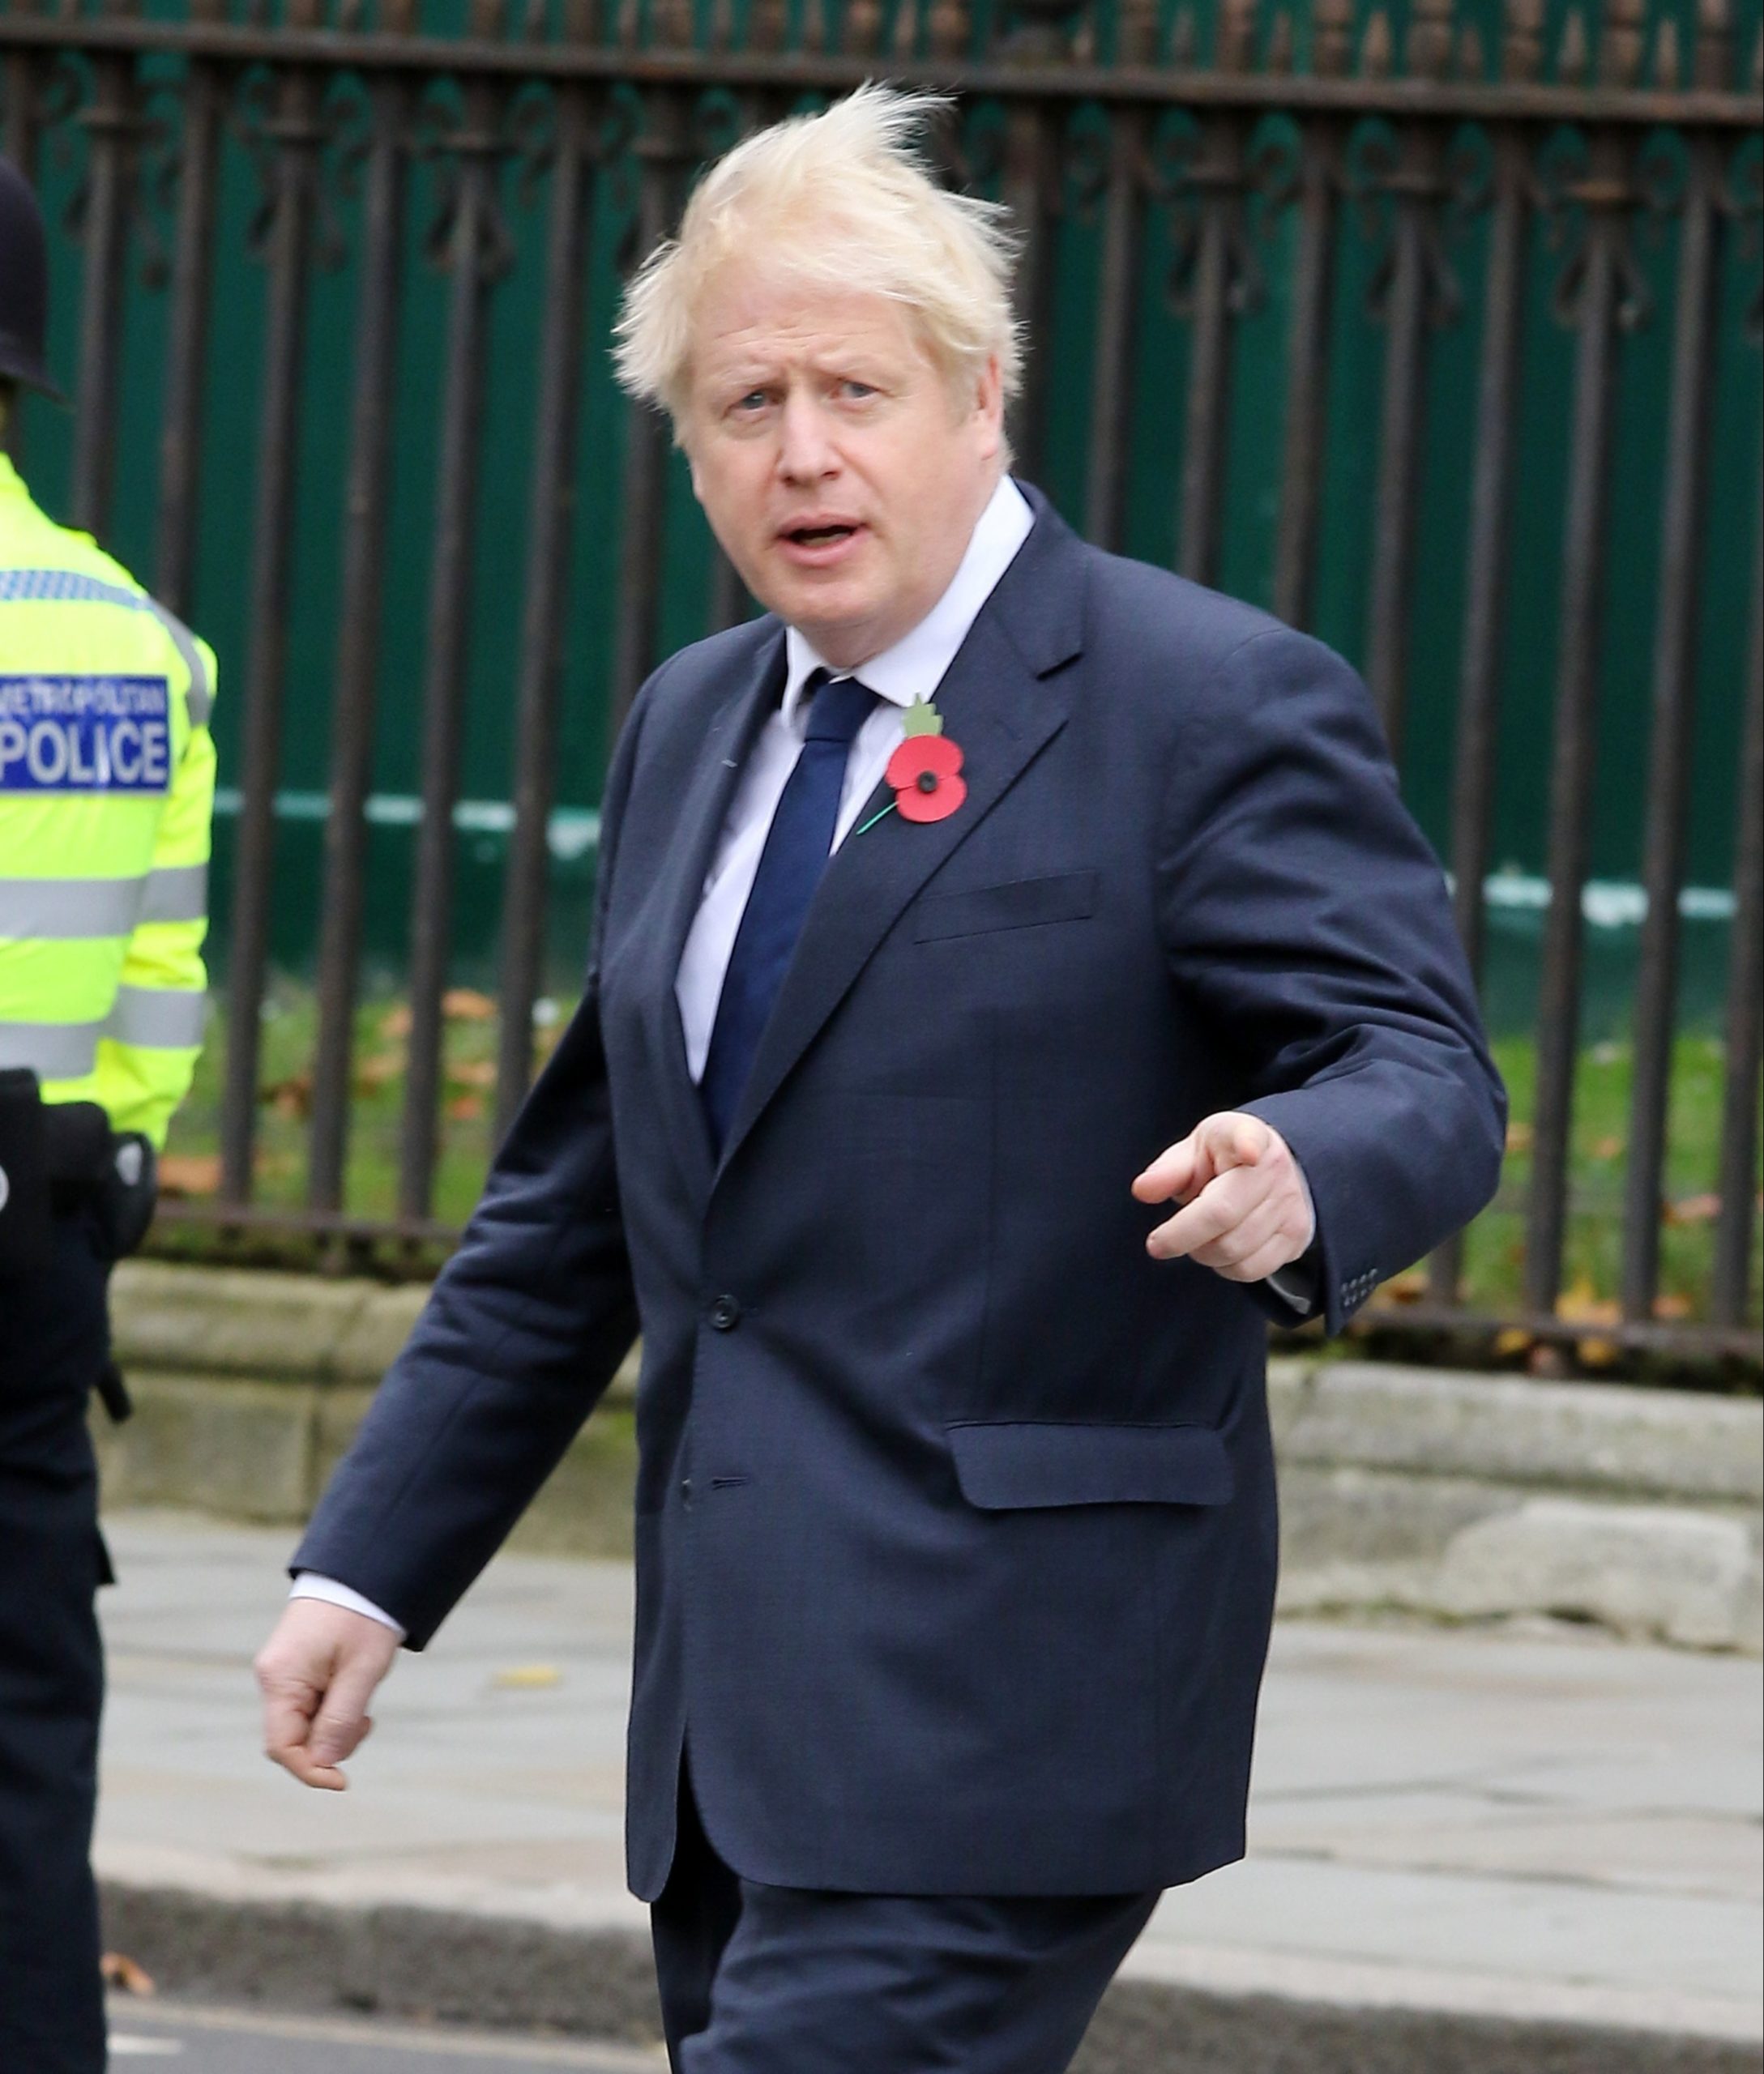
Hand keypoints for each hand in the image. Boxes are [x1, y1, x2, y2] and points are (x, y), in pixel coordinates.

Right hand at [255, 1599, 400, 1791]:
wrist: (365, 1570)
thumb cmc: (364, 1616)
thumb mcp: (362, 1671)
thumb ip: (340, 1719)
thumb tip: (323, 1763)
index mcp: (281, 1679)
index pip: (282, 1747)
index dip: (310, 1770)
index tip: (342, 1782)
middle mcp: (274, 1677)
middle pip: (293, 1738)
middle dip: (329, 1744)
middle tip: (366, 1721)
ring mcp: (283, 1671)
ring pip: (304, 1723)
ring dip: (335, 1725)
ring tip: (364, 1699)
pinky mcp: (296, 1666)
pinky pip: (310, 1704)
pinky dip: (333, 1708)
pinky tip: (355, 1691)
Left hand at [1132, 1112, 1314, 1283]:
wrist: (1270, 1172)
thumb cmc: (1221, 1160)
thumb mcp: (1193, 1152)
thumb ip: (1168, 1171)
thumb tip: (1142, 1190)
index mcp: (1245, 1135)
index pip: (1249, 1137)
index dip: (1248, 1145)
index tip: (1248, 1152)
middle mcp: (1275, 1169)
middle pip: (1222, 1215)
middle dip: (1180, 1236)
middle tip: (1159, 1242)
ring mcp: (1290, 1205)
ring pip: (1233, 1250)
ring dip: (1201, 1253)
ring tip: (1196, 1237)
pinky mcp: (1296, 1238)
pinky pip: (1250, 1270)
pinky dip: (1224, 1268)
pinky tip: (1219, 1248)